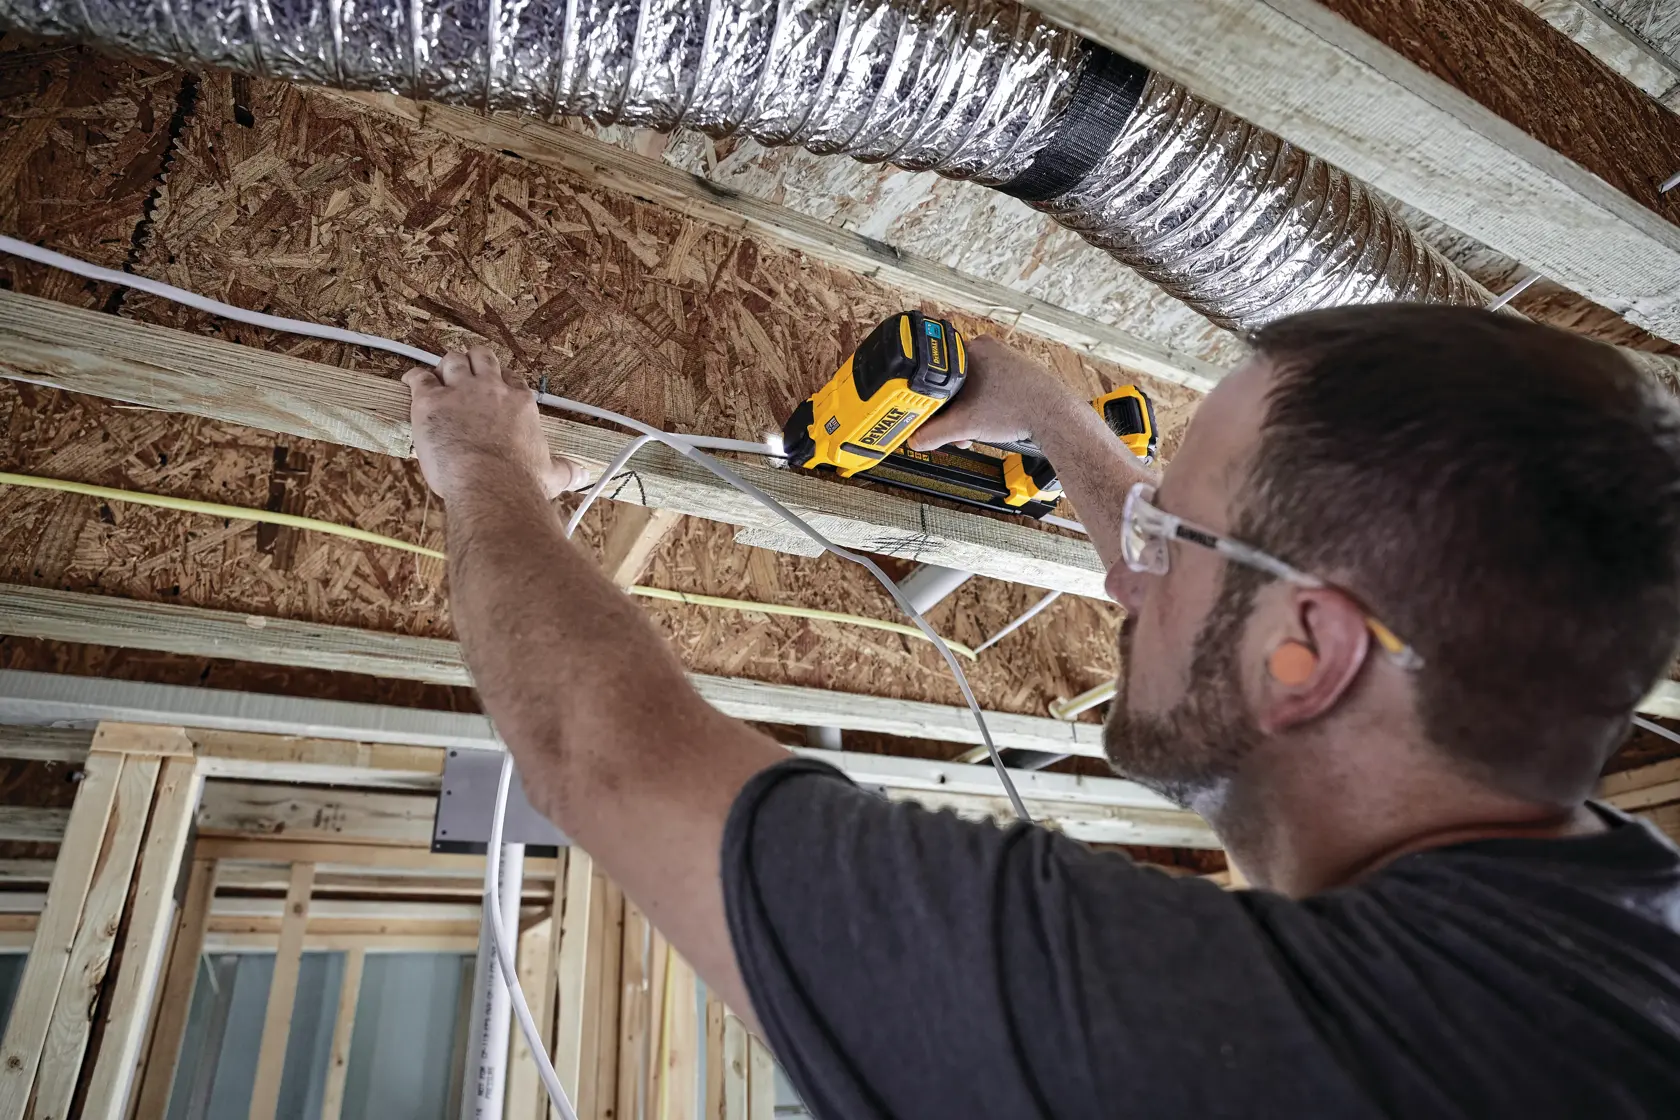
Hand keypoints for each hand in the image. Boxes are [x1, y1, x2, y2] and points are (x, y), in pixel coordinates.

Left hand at [404, 347, 587, 503]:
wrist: (491, 486)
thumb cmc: (521, 483)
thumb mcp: (551, 475)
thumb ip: (566, 470)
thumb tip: (582, 474)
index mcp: (520, 403)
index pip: (512, 380)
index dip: (502, 383)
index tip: (496, 390)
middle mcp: (492, 389)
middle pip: (482, 357)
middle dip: (474, 361)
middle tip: (467, 371)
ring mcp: (460, 392)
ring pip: (452, 360)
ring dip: (446, 365)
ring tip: (440, 374)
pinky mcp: (431, 402)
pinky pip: (419, 378)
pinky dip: (414, 378)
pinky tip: (411, 381)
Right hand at [905, 336, 1077, 450]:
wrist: (1054, 416)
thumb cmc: (1019, 408)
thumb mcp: (966, 424)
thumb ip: (935, 433)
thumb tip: (916, 438)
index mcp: (972, 348)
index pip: (937, 370)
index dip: (932, 397)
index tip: (931, 413)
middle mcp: (989, 349)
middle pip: (956, 382)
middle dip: (953, 410)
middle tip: (956, 429)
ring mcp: (1006, 359)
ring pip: (974, 387)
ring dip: (969, 412)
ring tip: (976, 430)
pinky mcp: (1018, 373)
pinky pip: (991, 389)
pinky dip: (986, 407)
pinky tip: (992, 423)